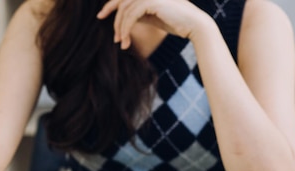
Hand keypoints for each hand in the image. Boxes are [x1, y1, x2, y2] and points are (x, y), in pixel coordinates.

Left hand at [97, 0, 212, 49]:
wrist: (195, 26)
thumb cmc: (176, 22)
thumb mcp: (152, 16)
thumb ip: (138, 13)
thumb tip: (122, 18)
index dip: (110, 5)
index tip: (100, 16)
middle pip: (121, 2)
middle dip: (114, 20)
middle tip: (115, 38)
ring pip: (124, 10)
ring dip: (121, 28)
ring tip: (121, 43)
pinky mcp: (151, 1)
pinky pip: (131, 15)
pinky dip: (126, 29)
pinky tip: (125, 41)